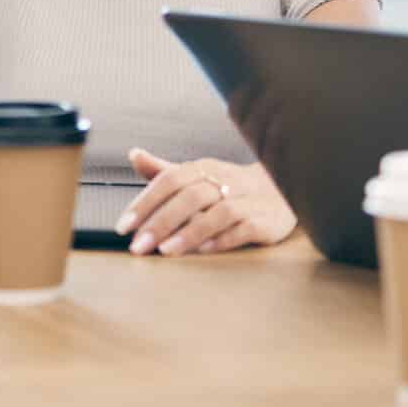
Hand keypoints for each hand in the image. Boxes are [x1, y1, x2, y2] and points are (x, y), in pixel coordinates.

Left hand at [115, 148, 294, 256]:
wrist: (283, 189)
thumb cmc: (231, 187)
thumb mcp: (198, 175)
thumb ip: (165, 171)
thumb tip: (134, 155)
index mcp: (205, 168)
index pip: (170, 180)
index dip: (145, 202)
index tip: (124, 226)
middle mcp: (226, 180)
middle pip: (190, 197)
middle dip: (161, 222)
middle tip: (139, 246)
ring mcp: (248, 200)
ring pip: (218, 213)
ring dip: (190, 232)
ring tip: (166, 250)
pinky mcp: (266, 221)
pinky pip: (244, 229)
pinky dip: (223, 239)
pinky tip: (204, 250)